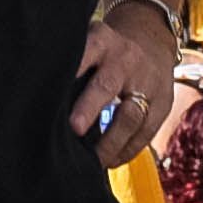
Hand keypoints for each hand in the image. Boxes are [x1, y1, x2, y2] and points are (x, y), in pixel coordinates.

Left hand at [69, 0, 180, 168]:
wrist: (152, 41)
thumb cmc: (105, 51)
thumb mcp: (90, 42)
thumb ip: (72, 64)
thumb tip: (39, 98)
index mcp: (102, 41)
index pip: (85, 52)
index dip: (72, 68)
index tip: (55, 89)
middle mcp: (124, 60)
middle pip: (107, 85)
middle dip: (89, 108)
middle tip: (74, 129)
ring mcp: (146, 82)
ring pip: (131, 116)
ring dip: (111, 142)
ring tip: (94, 162)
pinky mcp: (163, 104)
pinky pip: (146, 132)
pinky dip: (128, 150)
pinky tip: (111, 161)